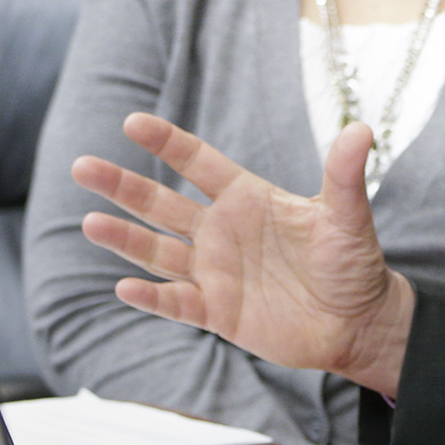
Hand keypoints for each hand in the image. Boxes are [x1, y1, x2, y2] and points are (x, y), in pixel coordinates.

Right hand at [72, 113, 414, 394]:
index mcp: (248, 199)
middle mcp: (223, 231)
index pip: (199, 163)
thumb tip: (362, 130)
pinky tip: (125, 287)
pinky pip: (176, 303)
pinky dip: (152, 297)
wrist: (358, 321)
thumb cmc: (354, 263)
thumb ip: (345, 176)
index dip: (167, 143)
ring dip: (125, 239)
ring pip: (158, 251)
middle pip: (162, 204)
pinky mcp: (218, 311)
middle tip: (82, 166)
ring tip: (89, 222)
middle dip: (123, 186)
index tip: (132, 122)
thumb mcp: (349, 217)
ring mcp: (215, 272)